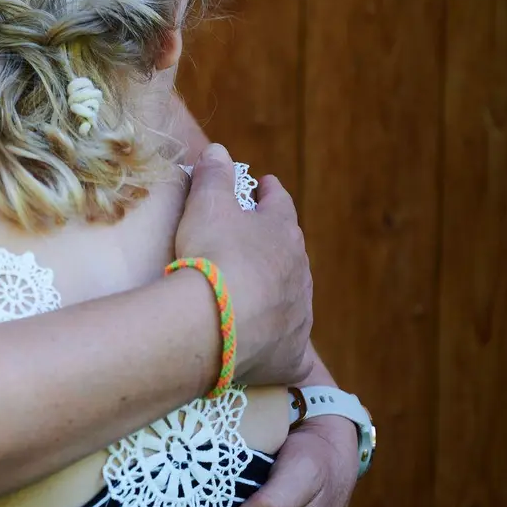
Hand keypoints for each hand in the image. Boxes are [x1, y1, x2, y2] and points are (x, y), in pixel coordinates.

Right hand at [175, 144, 312, 385]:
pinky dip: (289, 352)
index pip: (280, 205)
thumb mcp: (207, 204)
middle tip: (263, 242)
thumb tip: (218, 150)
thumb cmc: (213, 254)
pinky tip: (286, 357)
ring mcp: (298, 315)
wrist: (217, 320)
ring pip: (295, 300)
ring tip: (264, 295)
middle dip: (278, 247)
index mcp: (282, 233)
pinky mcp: (290, 354)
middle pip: (292, 254)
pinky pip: (295, 355)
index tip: (267, 185)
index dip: (271, 194)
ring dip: (281, 294)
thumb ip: (213, 176)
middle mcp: (299, 272)